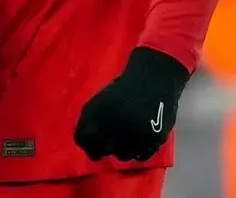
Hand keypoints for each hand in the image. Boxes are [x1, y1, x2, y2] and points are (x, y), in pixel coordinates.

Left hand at [73, 47, 189, 162]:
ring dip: (122, 150)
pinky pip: (140, 156)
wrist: (152, 79)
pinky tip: (138, 142)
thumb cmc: (123, 90)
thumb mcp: (99, 101)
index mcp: (96, 115)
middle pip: (102, 151)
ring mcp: (133, 135)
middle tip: (109, 143)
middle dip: (103, 148)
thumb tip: (86, 143)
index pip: (83, 140)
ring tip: (126, 139)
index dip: (87, 144)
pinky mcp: (152, 139)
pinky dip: (138, 151)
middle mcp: (112, 127)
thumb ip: (90, 121)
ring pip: (122, 156)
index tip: (92, 145)